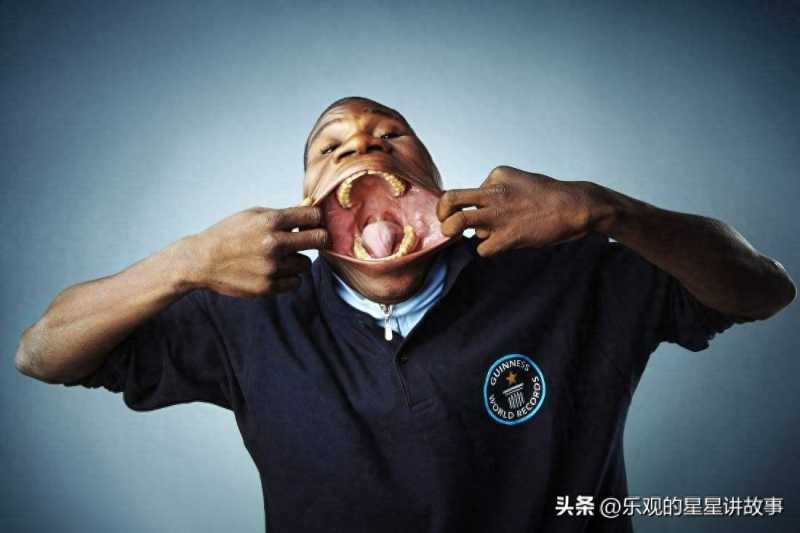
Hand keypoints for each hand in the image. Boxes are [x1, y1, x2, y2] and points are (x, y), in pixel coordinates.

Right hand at [184, 206, 327, 296]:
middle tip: (310, 239)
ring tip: (280, 257)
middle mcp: (273, 244)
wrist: (202, 261)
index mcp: (270, 221)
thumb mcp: (253, 215)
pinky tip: (275, 270)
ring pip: (306, 263)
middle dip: (318, 238)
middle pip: (319, 239)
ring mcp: (271, 267)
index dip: (315, 218)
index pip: (313, 216)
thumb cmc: (228, 235)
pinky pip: (296, 282)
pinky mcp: (268, 286)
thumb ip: (283, 214)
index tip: (312, 222)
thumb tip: (311, 207)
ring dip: (297, 260)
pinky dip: (289, 277)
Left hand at [437, 166, 607, 256]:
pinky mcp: (507, 236)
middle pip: (450, 200)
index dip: (466, 205)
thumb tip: (476, 208)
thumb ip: (495, 190)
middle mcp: (493, 193)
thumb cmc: (548, 196)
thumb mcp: (518, 180)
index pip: (466, 191)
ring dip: (466, 233)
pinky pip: (481, 247)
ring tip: (481, 234)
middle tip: (445, 224)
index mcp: (496, 176)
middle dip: (442, 214)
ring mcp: (499, 215)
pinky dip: (488, 249)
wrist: (575, 207)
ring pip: (460, 225)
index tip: (470, 212)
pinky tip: (503, 243)